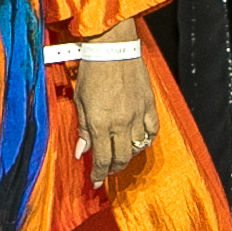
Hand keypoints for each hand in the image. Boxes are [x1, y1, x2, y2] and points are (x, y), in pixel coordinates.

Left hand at [71, 28, 157, 184]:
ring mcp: (137, 114)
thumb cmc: (91, 70)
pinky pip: (152, 130)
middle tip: (107, 171)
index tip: (96, 182)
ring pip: (137, 147)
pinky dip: (146, 140)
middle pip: (121, 158)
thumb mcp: (79, 100)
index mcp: (100, 123)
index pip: (102, 159)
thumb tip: (82, 152)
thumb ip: (82, 128)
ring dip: (128, 155)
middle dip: (113, 169)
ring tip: (120, 155)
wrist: (112, 47)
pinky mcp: (149, 105)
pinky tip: (139, 141)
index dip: (99, 174)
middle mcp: (120, 123)